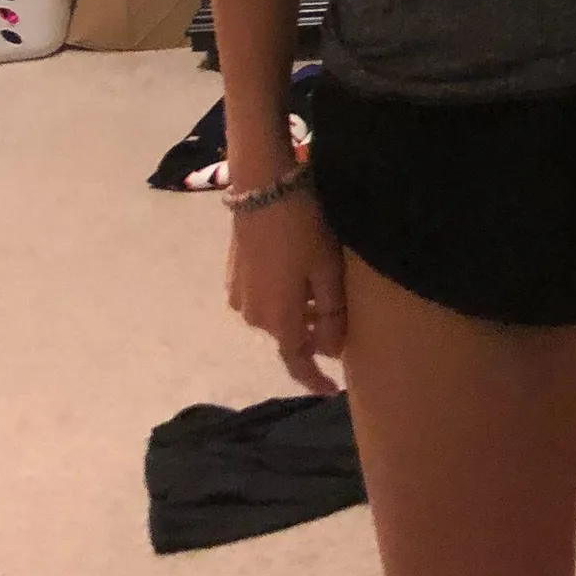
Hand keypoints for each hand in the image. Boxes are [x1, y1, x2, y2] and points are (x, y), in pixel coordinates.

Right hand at [226, 188, 347, 395]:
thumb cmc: (303, 228)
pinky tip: (299, 272)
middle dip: (314, 335)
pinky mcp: (233, 273)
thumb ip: (332, 315)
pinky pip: (263, 297)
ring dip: (299, 312)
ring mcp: (239, 294)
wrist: (263, 185)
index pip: (297, 363)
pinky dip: (283, 296)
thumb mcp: (328, 271)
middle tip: (341, 319)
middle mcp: (253, 316)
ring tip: (323, 289)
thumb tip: (332, 350)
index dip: (315, 380)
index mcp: (278, 320)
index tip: (333, 390)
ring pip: (276, 315)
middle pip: (289, 336)